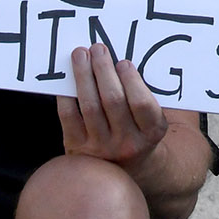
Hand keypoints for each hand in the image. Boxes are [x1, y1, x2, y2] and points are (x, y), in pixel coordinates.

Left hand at [57, 48, 173, 178]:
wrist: (122, 170)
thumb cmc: (138, 130)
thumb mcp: (151, 119)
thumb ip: (143, 95)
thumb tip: (121, 61)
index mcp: (151, 133)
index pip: (142, 105)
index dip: (132, 82)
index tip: (123, 62)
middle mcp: (127, 143)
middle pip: (113, 101)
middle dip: (104, 70)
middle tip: (98, 48)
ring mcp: (101, 148)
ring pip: (91, 106)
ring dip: (84, 76)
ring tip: (80, 54)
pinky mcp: (78, 149)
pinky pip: (69, 118)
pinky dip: (66, 96)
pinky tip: (66, 80)